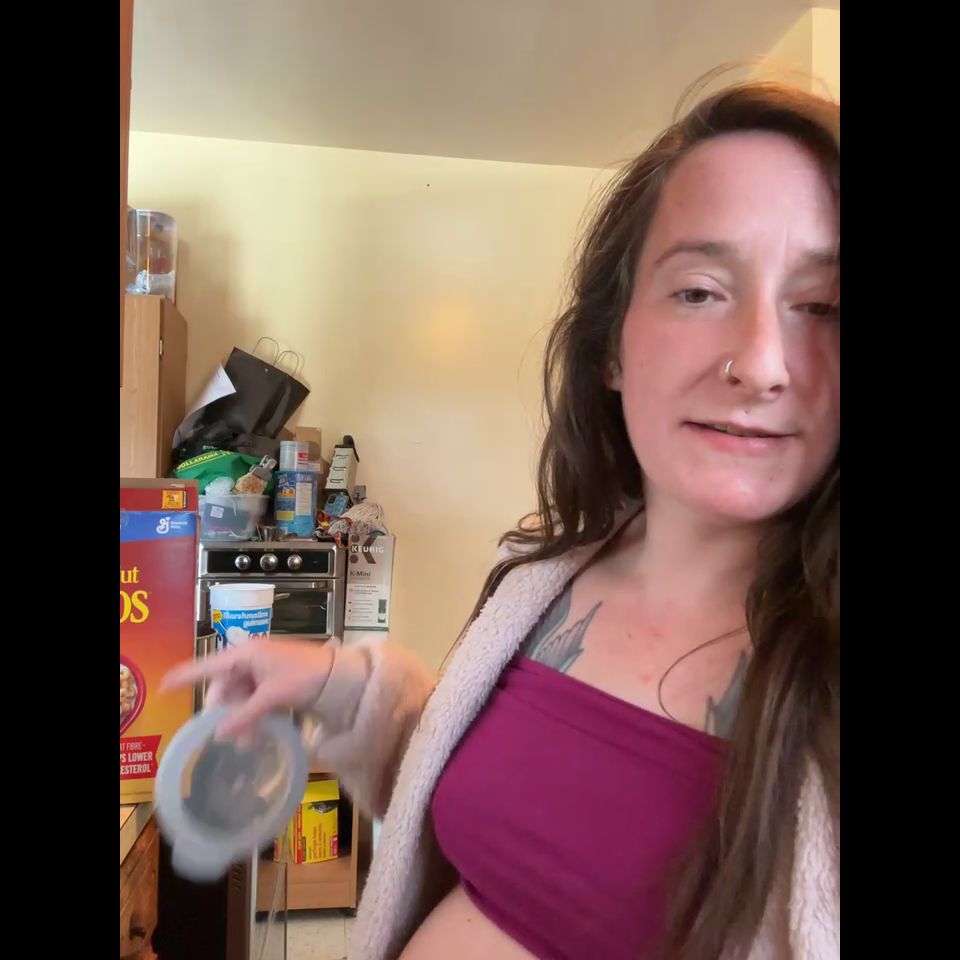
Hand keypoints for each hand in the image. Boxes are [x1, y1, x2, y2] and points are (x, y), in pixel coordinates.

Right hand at [160, 638, 335, 739]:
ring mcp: (262, 670)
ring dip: (240, 718)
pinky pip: (252, 699)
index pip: (209, 665)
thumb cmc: (305, 677)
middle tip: (229, 737)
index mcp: (247, 654)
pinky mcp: (273, 682)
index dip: (186, 676)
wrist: (338, 676)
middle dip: (224, 713)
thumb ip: (245, 714)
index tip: (163, 687)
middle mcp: (251, 659)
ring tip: (248, 741)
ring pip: (239, 696)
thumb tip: (219, 733)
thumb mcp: (273, 696)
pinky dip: (252, 715)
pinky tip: (256, 732)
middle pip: (224, 687)